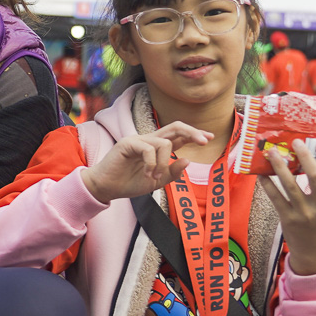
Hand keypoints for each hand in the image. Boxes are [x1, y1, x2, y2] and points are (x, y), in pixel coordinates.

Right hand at [80, 122, 212, 203]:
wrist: (106, 188)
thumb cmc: (129, 183)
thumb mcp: (157, 181)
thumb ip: (172, 172)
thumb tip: (188, 160)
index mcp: (157, 147)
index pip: (179, 135)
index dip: (195, 134)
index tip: (209, 138)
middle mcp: (149, 140)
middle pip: (175, 127)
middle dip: (192, 132)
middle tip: (204, 141)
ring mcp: (138, 140)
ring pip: (164, 143)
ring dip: (164, 162)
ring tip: (155, 176)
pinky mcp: (127, 143)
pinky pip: (149, 149)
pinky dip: (152, 163)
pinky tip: (148, 174)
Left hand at [262, 141, 315, 276]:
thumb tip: (312, 160)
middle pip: (314, 175)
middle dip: (304, 156)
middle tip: (295, 142)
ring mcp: (305, 213)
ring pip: (290, 184)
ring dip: (279, 165)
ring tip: (271, 152)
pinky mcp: (288, 219)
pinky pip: (275, 197)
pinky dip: (267, 183)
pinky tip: (261, 173)